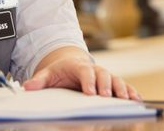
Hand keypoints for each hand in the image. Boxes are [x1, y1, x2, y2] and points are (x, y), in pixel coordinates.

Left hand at [23, 49, 140, 100]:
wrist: (71, 64)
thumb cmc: (60, 71)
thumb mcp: (48, 74)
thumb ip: (39, 80)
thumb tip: (27, 87)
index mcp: (79, 67)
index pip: (85, 72)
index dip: (88, 82)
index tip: (90, 93)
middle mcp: (96, 70)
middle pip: (104, 75)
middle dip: (106, 86)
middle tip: (105, 97)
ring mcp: (106, 76)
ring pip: (117, 81)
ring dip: (122, 90)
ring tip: (126, 100)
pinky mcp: (113, 84)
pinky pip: (124, 87)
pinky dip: (131, 92)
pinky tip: (136, 101)